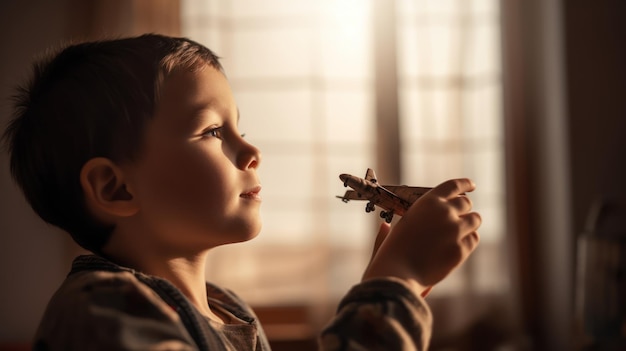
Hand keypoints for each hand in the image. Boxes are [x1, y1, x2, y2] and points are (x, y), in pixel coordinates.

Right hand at [362, 178, 480, 295]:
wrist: (398, 274)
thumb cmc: (392, 253)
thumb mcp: (395, 231)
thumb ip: (398, 226)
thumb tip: (385, 226)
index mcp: (428, 202)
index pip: (453, 185)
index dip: (465, 184)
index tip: (472, 186)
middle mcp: (444, 212)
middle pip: (466, 203)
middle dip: (464, 209)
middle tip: (460, 216)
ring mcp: (455, 230)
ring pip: (475, 219)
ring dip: (470, 223)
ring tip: (462, 231)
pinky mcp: (461, 249)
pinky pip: (473, 239)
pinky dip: (468, 241)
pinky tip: (458, 246)